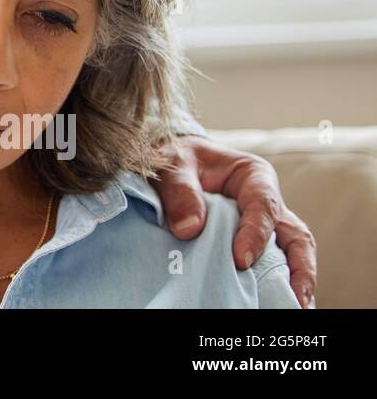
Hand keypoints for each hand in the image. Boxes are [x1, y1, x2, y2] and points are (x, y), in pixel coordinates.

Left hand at [152, 135, 316, 307]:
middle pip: (295, 236)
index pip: (264, 205)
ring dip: (294, 283)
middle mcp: (265, 202)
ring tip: (295, 309)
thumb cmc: (174, 158)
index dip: (257, 233)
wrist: (166, 163)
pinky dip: (275, 285)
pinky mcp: (250, 244)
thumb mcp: (171, 164)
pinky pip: (269, 265)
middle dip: (300, 269)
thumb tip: (190, 229)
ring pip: (290, 254)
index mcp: (252, 176)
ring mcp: (261, 226)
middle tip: (295, 300)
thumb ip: (180, 191)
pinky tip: (272, 304)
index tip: (241, 259)